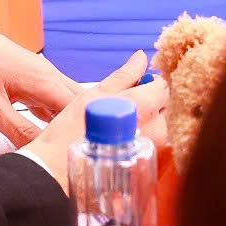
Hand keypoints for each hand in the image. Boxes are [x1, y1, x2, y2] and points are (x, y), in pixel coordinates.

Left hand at [0, 23, 79, 141]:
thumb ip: (19, 130)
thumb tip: (41, 150)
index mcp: (45, 82)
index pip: (81, 110)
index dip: (87, 130)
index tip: (92, 148)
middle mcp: (48, 75)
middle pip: (79, 103)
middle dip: (84, 124)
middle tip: (87, 150)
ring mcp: (39, 74)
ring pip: (65, 99)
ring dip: (68, 119)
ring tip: (73, 144)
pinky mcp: (28, 76)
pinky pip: (50, 96)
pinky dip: (53, 112)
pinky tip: (50, 128)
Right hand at [20, 52, 168, 184]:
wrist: (60, 168)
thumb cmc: (73, 129)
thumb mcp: (96, 93)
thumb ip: (124, 75)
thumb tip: (141, 57)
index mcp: (145, 105)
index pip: (163, 86)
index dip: (150, 83)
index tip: (136, 86)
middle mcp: (155, 128)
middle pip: (165, 108)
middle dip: (151, 103)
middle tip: (126, 105)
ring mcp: (153, 149)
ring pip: (161, 127)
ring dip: (148, 121)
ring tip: (122, 123)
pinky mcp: (147, 164)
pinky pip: (154, 145)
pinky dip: (143, 138)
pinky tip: (123, 138)